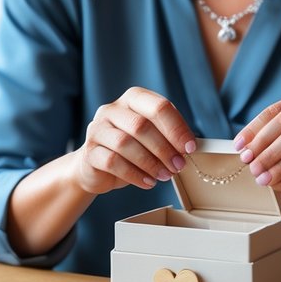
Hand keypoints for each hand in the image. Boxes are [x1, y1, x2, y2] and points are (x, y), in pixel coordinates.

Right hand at [71, 87, 196, 194]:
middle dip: (164, 148)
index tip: (190, 148)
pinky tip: (148, 182)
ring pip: (125, 143)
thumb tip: (191, 145)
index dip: (176, 128)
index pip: (158, 106)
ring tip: (164, 176)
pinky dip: (134, 174)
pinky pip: (112, 162)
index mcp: (133, 99)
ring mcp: (97, 129)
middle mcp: (112, 109)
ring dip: (150, 162)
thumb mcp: (151, 137)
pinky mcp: (89, 152)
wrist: (96, 167)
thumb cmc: (131, 150)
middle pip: (141, 125)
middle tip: (178, 166)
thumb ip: (169, 136)